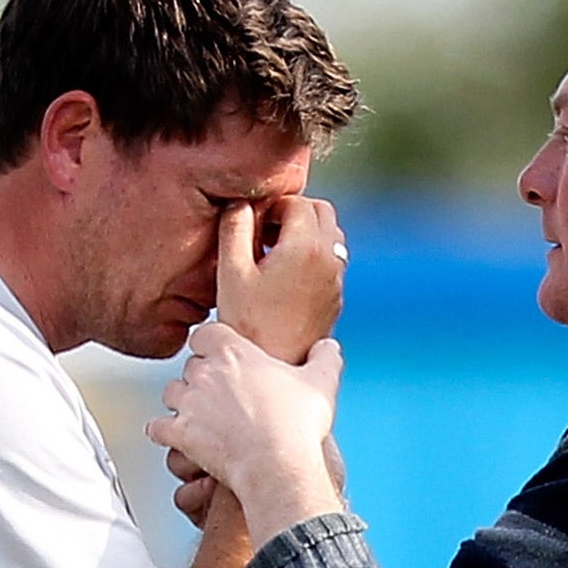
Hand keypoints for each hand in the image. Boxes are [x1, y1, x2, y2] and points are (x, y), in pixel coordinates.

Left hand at [150, 322, 342, 543]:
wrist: (277, 466)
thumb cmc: (295, 426)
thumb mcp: (321, 383)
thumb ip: (324, 358)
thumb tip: (328, 347)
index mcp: (234, 353)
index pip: (206, 333)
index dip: (212, 344)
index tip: (220, 354)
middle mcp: (205, 373)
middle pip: (190, 365)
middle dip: (201, 377)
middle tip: (219, 392)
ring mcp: (190, 404)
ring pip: (171, 393)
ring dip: (182, 402)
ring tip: (199, 414)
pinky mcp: (180, 434)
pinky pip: (157, 428)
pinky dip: (164, 432)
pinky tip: (175, 436)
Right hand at [216, 198, 344, 364]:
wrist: (271, 365)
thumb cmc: (247, 323)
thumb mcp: (231, 271)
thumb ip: (235, 227)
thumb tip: (241, 203)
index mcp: (305, 247)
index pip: (298, 202)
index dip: (274, 206)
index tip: (255, 223)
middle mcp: (329, 260)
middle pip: (322, 212)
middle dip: (295, 212)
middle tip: (266, 231)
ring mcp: (336, 281)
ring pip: (331, 236)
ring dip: (306, 232)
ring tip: (275, 253)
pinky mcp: (335, 299)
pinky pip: (331, 262)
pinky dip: (313, 256)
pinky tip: (285, 277)